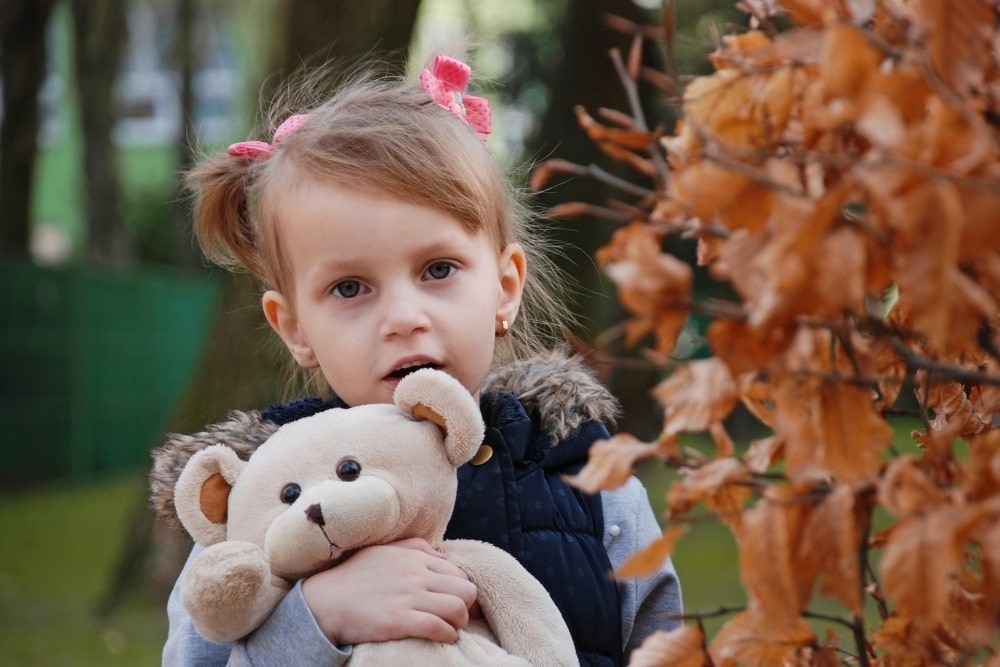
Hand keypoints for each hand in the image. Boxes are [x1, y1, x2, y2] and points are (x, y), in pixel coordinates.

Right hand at [301, 537, 476, 645]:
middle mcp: (416, 575)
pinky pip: (438, 627)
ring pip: (457, 609)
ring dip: (459, 623)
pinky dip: (447, 635)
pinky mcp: (398, 620)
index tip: (460, 602)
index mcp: (414, 558)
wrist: (324, 601)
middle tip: (459, 618)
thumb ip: (415, 548)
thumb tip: (442, 557)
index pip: (459, 572)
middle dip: (467, 606)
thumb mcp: (384, 551)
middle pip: (466, 589)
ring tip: (451, 629)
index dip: (463, 590)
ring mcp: (408, 597)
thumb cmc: (354, 577)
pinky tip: (442, 638)